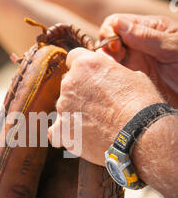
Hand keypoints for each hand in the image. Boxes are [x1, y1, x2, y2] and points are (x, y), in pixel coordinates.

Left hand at [48, 48, 162, 165]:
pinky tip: (77, 138)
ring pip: (64, 108)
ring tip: (98, 127)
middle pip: (68, 84)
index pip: (74, 58)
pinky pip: (55, 133)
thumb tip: (111, 77)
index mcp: (85, 64)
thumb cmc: (141, 104)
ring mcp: (63, 107)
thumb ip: (112, 73)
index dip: (84, 69)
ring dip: (75, 114)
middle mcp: (69, 82)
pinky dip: (64, 135)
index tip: (93, 78)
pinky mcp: (61, 130)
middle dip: (81, 93)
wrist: (138, 134)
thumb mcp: (132, 76)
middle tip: (100, 106)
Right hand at [99, 14, 177, 106]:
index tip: (115, 49)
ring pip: (109, 62)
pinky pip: (116, 80)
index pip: (115, 23)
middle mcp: (138, 45)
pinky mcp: (135, 82)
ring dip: (106, 69)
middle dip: (105, 53)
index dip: (109, 34)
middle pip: (108, 43)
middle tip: (114, 66)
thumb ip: (146, 36)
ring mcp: (136, 64)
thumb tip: (117, 25)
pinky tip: (118, 88)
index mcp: (148, 29)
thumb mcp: (174, 47)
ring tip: (115, 79)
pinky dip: (112, 82)